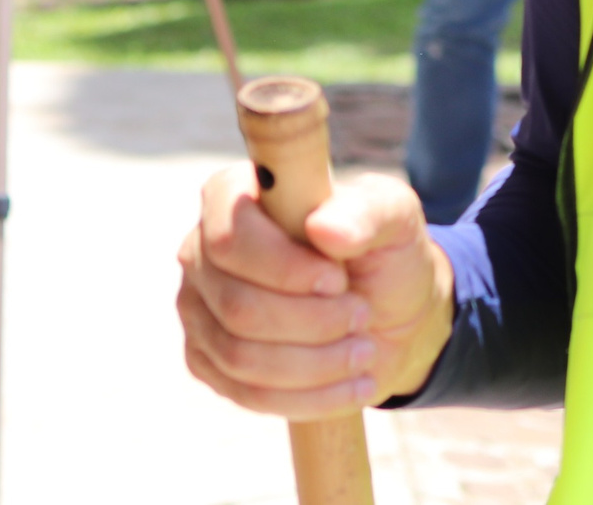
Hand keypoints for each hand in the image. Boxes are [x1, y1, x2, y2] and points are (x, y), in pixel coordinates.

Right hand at [176, 165, 454, 418]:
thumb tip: (324, 228)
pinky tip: (354, 385)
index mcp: (237, 195)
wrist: (388, 310)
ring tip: (364, 350)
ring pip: (240, 356)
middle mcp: (203, 250)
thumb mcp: (394, 219)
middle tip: (361, 315)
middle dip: (313, 322)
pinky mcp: (208, 360)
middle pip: (237, 306)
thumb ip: (366, 213)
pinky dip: (309, 396)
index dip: (283, 267)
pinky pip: (246, 393)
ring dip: (316, 362)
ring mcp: (199, 308)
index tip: (338, 280)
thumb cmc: (383, 250)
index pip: (230, 237)